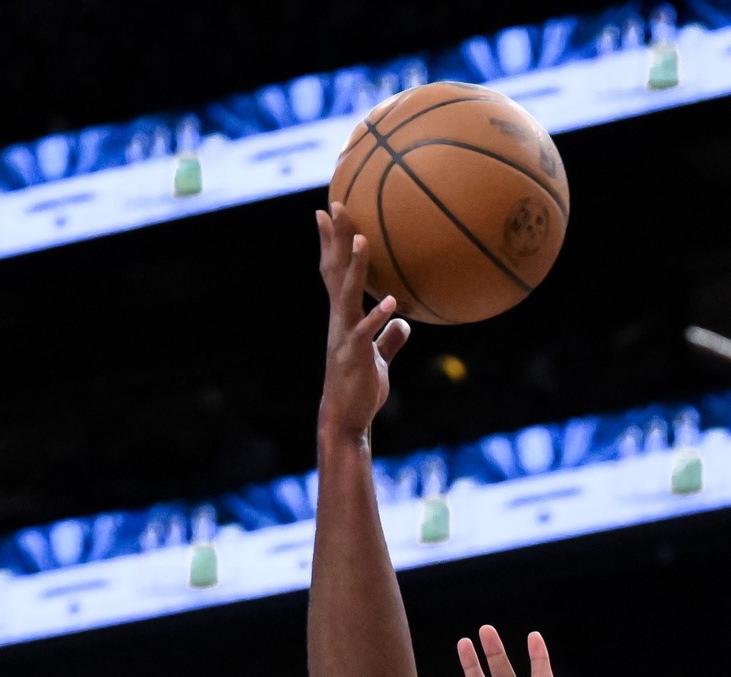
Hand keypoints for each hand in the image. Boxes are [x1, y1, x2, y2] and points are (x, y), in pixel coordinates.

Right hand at [314, 208, 408, 440]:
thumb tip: (404, 324)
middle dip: (336, 238)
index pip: (334, 271)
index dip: (330, 242)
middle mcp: (339, 319)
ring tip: (362, 240)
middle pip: (336, 271)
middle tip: (337, 205)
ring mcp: (344, 335)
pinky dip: (377, 317)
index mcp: (344, 316)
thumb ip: (388, 338)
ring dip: (355, 268)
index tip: (327, 212)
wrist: (347, 418)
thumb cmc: (360, 388)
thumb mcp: (378, 358)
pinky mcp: (354, 355)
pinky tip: (392, 303)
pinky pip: (366, 332)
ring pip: (348, 294)